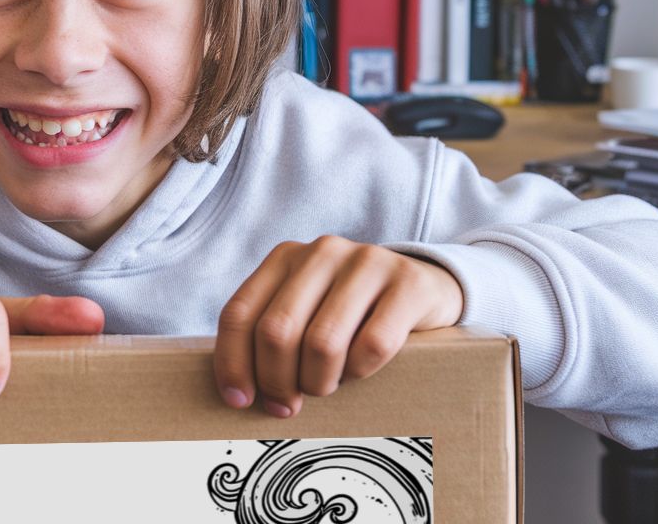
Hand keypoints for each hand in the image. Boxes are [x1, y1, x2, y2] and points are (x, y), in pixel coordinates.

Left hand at [214, 236, 462, 417]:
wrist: (425, 286)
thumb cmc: (351, 312)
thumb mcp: (306, 310)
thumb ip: (271, 336)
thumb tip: (239, 393)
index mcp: (284, 257)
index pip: (239, 314)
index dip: (232, 363)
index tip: (238, 400)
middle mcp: (321, 253)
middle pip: (276, 331)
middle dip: (277, 380)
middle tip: (287, 404)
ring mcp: (366, 263)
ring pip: (322, 343)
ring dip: (318, 381)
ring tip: (325, 386)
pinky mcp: (407, 284)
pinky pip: (372, 346)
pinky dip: (360, 372)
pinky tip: (359, 370)